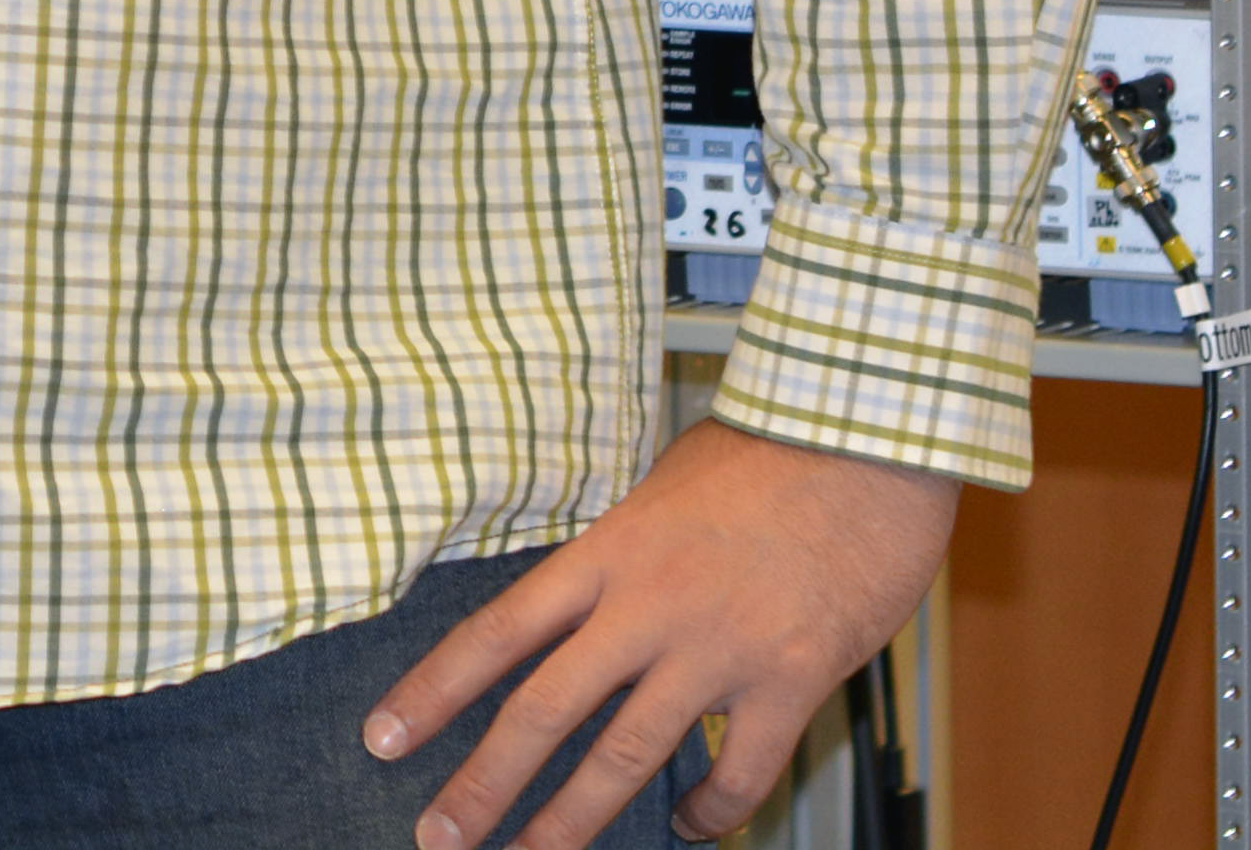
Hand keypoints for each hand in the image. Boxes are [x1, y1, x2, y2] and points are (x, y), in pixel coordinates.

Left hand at [365, 421, 955, 846]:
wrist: (866, 439)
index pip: (497, 633)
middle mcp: (646, 605)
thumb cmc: (767, 452)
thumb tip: (593, 602)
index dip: (433, 692)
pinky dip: (711, 811)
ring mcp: (717, 648)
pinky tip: (690, 828)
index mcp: (605, 552)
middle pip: (545, 710)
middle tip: (439, 835)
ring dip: (572, 819)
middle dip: (484, 782)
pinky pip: (740, 769)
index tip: (384, 738)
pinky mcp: (792, 679)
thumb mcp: (661, 488)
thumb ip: (621, 555)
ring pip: (625, 755)